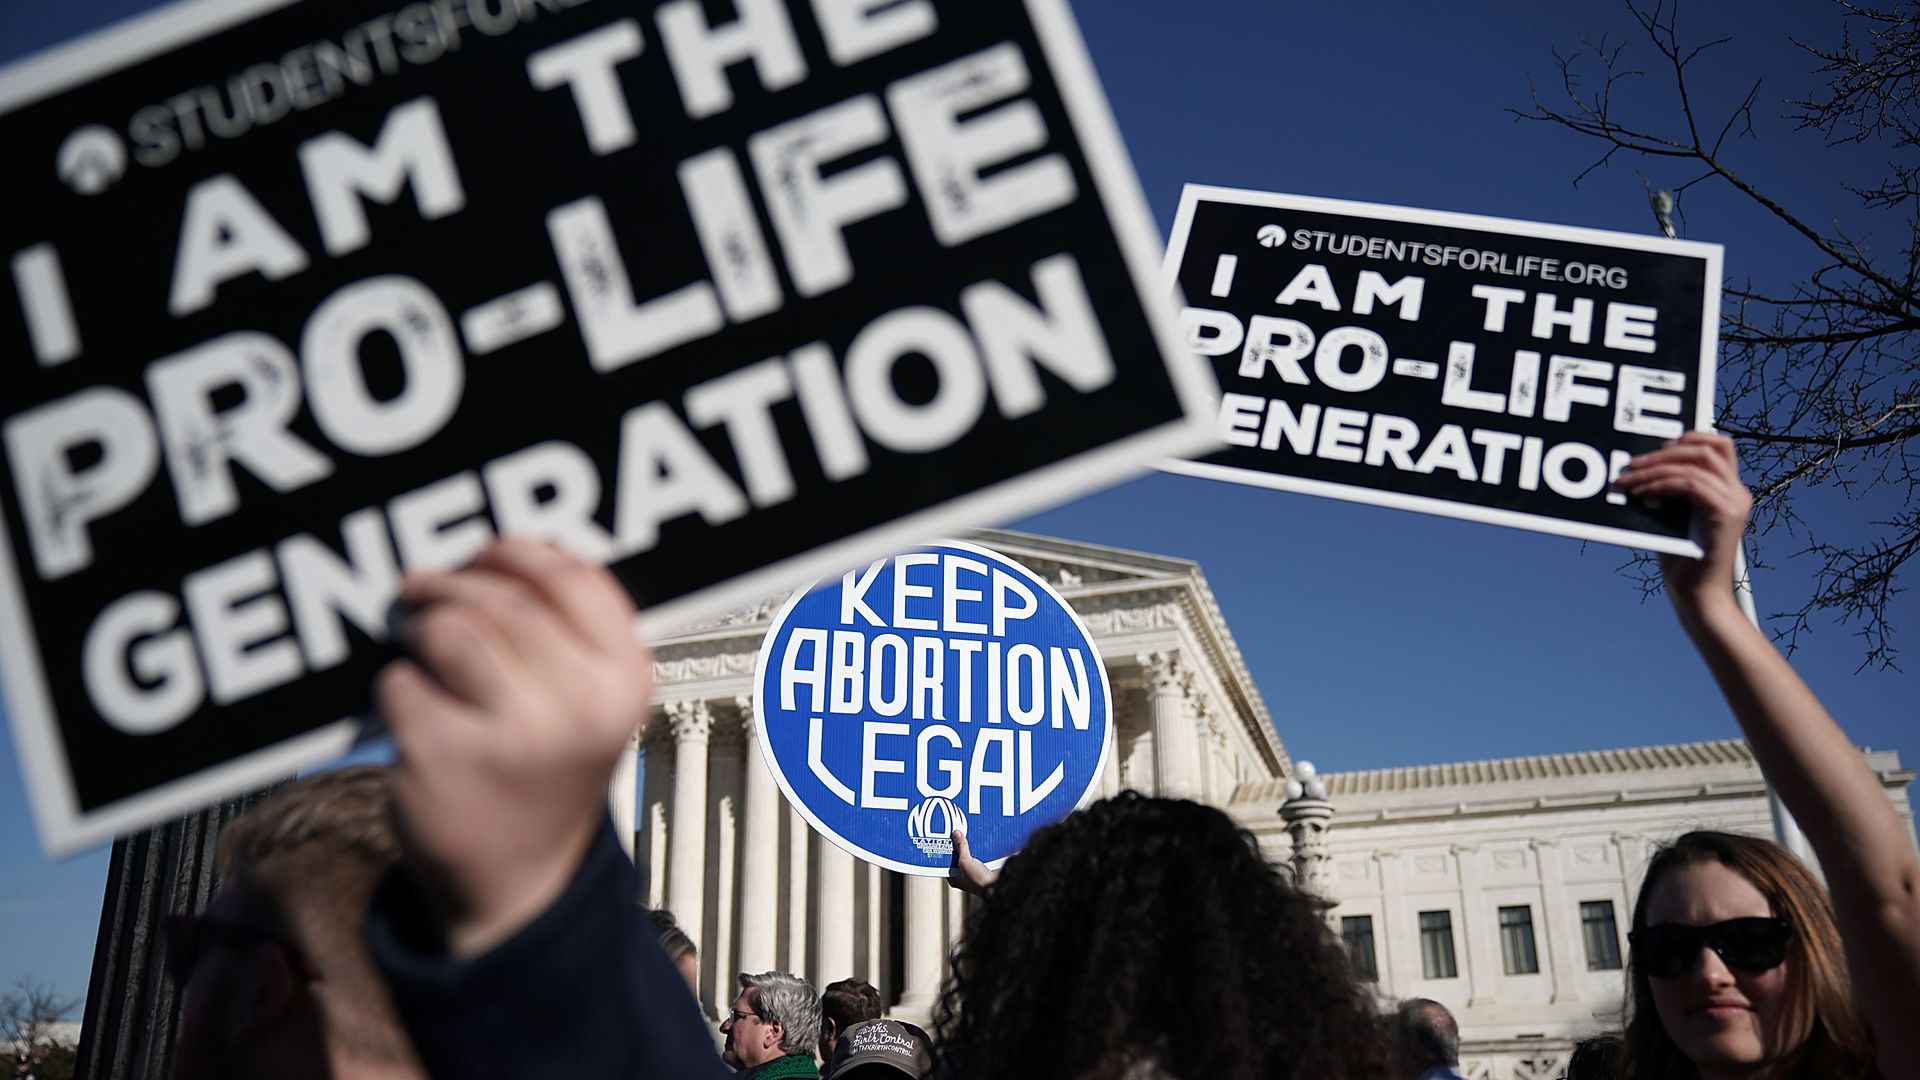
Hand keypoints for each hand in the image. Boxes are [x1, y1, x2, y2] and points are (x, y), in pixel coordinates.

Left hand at [376, 540, 650, 956]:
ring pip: (446, 629)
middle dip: (449, 584)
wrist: (518, 882)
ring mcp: (513, 735)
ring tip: (415, 639)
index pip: (571, 575)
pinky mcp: (444, 759)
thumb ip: (565, 625)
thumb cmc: (546, 767)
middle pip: (500, 597)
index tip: (484, 553)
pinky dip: (397, 690)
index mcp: (625, 679)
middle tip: (422, 590)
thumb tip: (496, 548)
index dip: (515, 552)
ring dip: (417, 626)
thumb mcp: (588, 697)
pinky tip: (415, 713)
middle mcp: (581, 706)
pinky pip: (400, 682)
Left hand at [947, 829, 997, 895]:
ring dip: (969, 847)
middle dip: (958, 847)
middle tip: (956, 835)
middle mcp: (964, 876)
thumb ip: (961, 847)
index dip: (945, 852)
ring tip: (966, 835)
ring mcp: (974, 871)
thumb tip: (956, 834)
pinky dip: (979, 849)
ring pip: (969, 856)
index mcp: (955, 878)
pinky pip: (979, 855)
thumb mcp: (965, 861)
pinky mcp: (984, 867)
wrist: (997, 884)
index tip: (945, 839)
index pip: (946, 863)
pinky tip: (978, 841)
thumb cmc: (978, 881)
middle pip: (958, 857)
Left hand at [1613, 431, 1751, 623]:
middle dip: (1663, 451)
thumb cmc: (1682, 562)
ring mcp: (1734, 502)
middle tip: (1631, 464)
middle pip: (1706, 448)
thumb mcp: (1674, 518)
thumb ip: (1669, 492)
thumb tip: (1639, 470)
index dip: (1689, 437)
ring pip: (1694, 463)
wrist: (1698, 595)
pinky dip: (1660, 484)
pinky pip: (1690, 484)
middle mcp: (1738, 493)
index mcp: (1730, 491)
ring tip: (1626, 479)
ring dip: (1654, 468)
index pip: (1720, 445)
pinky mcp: (1725, 514)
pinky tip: (1640, 493)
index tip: (1656, 448)